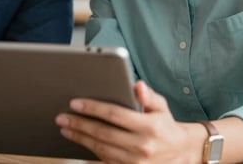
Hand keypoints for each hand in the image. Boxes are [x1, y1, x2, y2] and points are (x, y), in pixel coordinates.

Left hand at [55, 80, 202, 163]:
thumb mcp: (161, 105)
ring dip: (80, 139)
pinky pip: (106, 161)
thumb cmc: (165, 124)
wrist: (181, 153)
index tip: (75, 103)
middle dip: (80, 124)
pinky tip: (78, 142)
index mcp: (149, 126)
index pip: (115, 114)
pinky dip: (90, 151)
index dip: (93, 108)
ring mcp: (136, 162)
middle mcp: (142, 146)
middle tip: (62, 117)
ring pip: (101, 149)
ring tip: (65, 129)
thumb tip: (137, 85)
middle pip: (104, 133)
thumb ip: (148, 95)